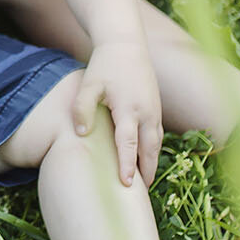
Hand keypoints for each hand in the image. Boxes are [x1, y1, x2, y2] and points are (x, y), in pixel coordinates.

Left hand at [75, 41, 161, 186]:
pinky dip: (153, 149)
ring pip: (156, 143)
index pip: (129, 144)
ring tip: (143, 182)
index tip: (127, 185)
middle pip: (149, 150)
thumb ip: (83, 108)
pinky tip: (145, 159)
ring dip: (151, 163)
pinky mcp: (155, 106)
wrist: (126, 43)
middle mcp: (146, 112)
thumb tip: (82, 135)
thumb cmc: (106, 64)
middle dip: (146, 172)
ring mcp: (154, 110)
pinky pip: (157, 134)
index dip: (128, 165)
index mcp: (129, 108)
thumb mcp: (90, 84)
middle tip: (138, 196)